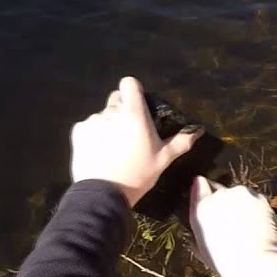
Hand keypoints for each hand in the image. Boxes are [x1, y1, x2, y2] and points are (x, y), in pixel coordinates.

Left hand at [70, 77, 201, 206]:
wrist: (103, 194)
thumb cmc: (138, 175)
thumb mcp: (163, 159)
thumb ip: (180, 142)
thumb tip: (198, 131)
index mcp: (133, 114)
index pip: (129, 83)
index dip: (134, 91)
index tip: (138, 105)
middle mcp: (111, 112)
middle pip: (116, 100)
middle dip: (122, 110)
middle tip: (129, 132)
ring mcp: (92, 121)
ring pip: (102, 115)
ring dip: (108, 124)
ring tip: (113, 148)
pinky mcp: (78, 132)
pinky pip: (88, 126)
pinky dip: (93, 135)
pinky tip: (98, 152)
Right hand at [189, 178, 276, 276]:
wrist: (258, 263)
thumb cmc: (227, 263)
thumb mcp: (203, 250)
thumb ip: (196, 233)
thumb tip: (196, 232)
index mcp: (201, 207)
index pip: (199, 185)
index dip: (203, 192)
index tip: (207, 198)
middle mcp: (219, 194)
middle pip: (219, 190)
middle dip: (223, 202)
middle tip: (229, 223)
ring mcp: (240, 193)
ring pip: (239, 194)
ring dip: (240, 204)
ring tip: (245, 228)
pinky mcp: (259, 197)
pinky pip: (255, 199)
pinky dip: (256, 208)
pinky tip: (257, 226)